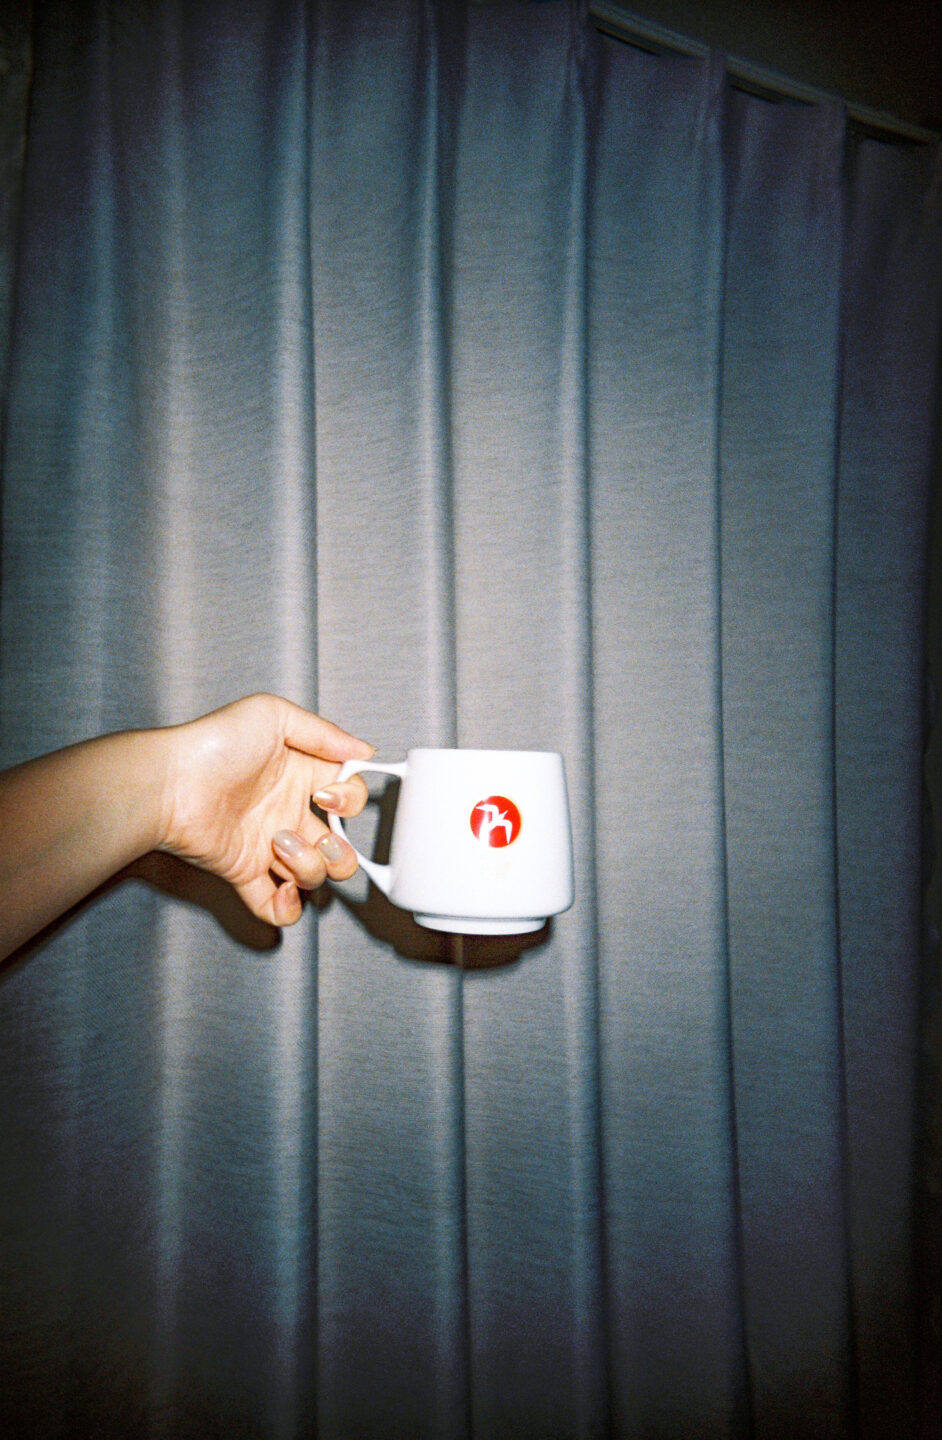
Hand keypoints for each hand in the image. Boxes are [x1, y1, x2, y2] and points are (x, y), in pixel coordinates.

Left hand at [159, 694, 372, 926]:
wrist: (169, 783)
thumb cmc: (213, 743)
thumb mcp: (273, 715)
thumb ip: (324, 733)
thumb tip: (365, 750)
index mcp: (300, 777)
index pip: (348, 798)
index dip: (350, 802)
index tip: (328, 795)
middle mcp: (287, 813)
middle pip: (338, 848)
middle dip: (340, 851)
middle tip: (318, 836)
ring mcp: (267, 846)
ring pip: (314, 877)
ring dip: (310, 869)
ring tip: (280, 847)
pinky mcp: (243, 871)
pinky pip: (274, 906)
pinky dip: (286, 909)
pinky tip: (282, 888)